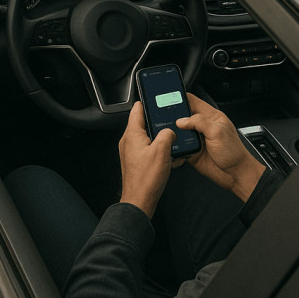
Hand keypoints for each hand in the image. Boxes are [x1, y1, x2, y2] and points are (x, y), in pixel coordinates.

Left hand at [118, 101, 175, 217]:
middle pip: (142, 122)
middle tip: (168, 120)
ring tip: (170, 139)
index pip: (137, 109)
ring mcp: (131, 151)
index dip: (147, 101)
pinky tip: (167, 154)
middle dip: (156, 121)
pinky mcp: (135, 160)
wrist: (140, 200)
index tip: (155, 97)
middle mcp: (128, 141)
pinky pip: (147, 147)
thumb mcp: (162, 151)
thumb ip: (167, 134)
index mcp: (132, 134)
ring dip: (158, 136)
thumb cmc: (146, 179)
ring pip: (146, 135)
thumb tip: (170, 130)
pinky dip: (156, 147)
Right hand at [176, 94, 264, 201]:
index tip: (170, 98)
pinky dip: (174, 145)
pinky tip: (172, 144)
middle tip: (165, 117)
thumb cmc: (234, 152)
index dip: (182, 98)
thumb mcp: (218, 132)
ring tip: (168, 132)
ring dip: (173, 132)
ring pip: (178, 131)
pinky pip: (179, 146)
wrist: (235, 174)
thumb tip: (181, 120)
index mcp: (211, 116)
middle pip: (183, 115)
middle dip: (174, 115)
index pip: (193, 101)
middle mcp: (202, 126)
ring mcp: (196, 139)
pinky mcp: (191, 151)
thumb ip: (199, 122)